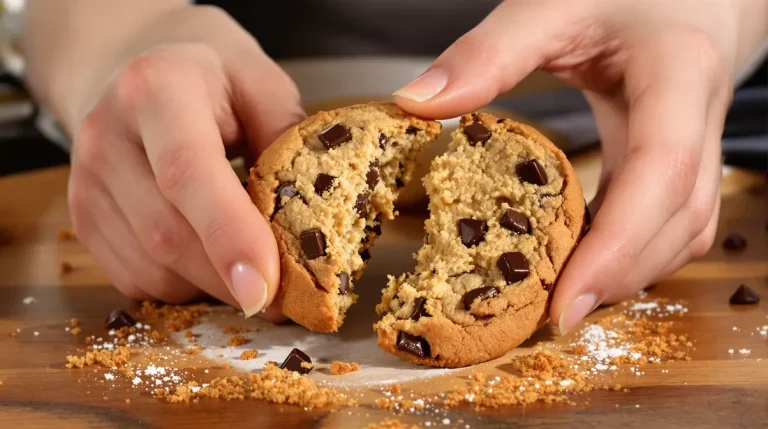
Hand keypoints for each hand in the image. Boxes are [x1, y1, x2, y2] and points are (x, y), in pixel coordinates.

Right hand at [65, 6, 303, 317]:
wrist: (138, 70)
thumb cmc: (213, 80)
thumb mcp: (264, 86)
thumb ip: (288, 143)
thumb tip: (310, 223)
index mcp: (157, 90)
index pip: (188, 173)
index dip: (228, 236)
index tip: (264, 289)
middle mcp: (107, 137)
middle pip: (168, 235)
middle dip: (232, 279)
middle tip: (285, 296)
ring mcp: (86, 183)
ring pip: (153, 269)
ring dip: (212, 286)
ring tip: (249, 265)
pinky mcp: (84, 220)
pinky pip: (137, 280)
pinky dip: (185, 285)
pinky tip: (209, 258)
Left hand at [394, 0, 767, 332]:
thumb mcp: (553, 5)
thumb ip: (489, 53)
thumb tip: (416, 104)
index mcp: (678, 74)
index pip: (661, 172)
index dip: (617, 245)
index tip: (565, 301)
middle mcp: (702, 116)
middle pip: (680, 219)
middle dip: (621, 276)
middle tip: (553, 316)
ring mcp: (701, 139)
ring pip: (686, 228)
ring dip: (631, 270)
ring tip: (567, 297)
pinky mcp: (683, 152)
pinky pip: (674, 216)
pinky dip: (634, 247)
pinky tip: (589, 257)